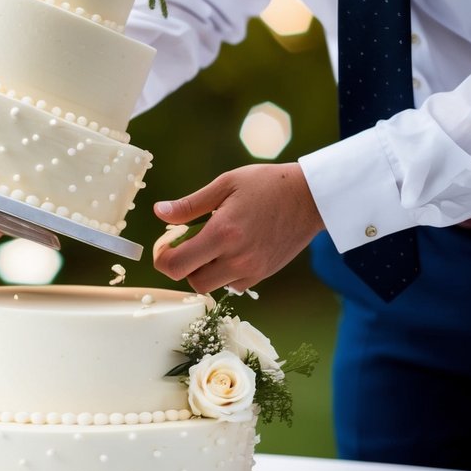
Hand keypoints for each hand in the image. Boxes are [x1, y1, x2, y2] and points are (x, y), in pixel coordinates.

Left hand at [152, 163, 324, 292]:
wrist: (311, 197)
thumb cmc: (268, 184)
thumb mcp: (225, 184)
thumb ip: (190, 204)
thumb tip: (159, 212)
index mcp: (222, 233)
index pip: (177, 265)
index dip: (163, 259)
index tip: (165, 246)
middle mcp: (237, 257)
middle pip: (193, 282)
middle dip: (184, 266)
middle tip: (188, 244)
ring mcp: (252, 269)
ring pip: (213, 286)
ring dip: (204, 270)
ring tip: (212, 245)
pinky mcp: (264, 273)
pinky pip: (234, 285)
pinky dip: (225, 273)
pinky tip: (231, 251)